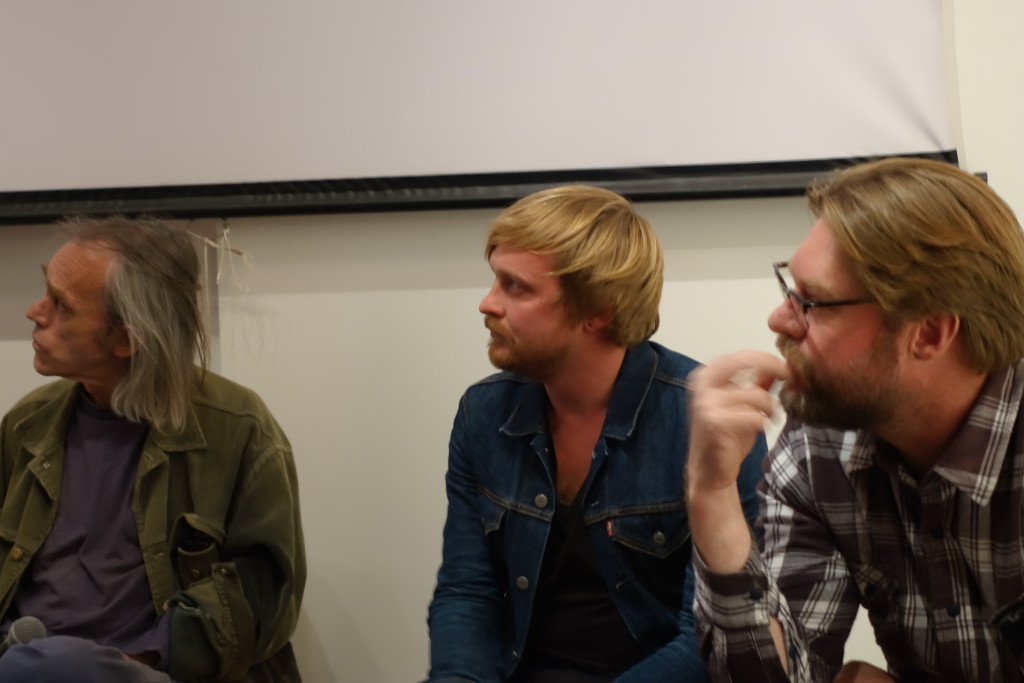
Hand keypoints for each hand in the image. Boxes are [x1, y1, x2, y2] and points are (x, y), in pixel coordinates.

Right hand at [687, 349, 787, 495]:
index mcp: (705, 376)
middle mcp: (702, 385)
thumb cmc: (726, 436)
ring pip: (756, 394)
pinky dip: (763, 422)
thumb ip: (757, 384)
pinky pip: (754, 416)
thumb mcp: (742, 405)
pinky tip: (760, 428)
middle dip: (771, 366)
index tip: (786, 368)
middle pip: (743, 361)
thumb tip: (779, 366)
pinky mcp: (715, 423)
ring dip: (770, 407)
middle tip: (789, 376)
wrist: (709, 470)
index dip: (767, 358)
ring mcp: (706, 403)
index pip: (741, 355)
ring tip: (768, 417)